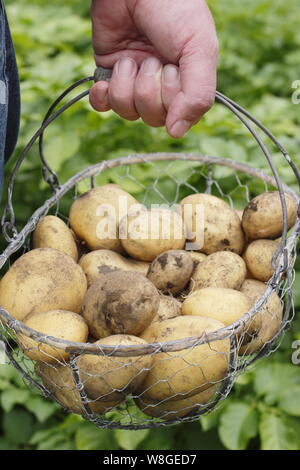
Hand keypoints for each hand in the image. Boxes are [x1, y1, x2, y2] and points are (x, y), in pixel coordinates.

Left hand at [90, 0, 217, 137]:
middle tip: (151, 59)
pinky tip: (106, 79)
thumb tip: (176, 133)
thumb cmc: (174, 9)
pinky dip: (103, 96)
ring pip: (127, 112)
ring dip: (126, 84)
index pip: (178, 117)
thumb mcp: (199, 48)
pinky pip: (103, 106)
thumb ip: (198, 94)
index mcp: (187, 83)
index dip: (170, 98)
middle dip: (147, 89)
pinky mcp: (109, 75)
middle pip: (152, 118)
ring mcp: (134, 82)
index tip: (171, 68)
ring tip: (130, 57)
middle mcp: (161, 87)